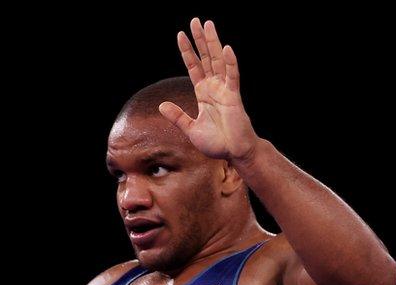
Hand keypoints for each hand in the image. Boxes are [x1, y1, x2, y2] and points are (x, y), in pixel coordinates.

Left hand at [158, 18, 258, 161]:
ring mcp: (225, 90)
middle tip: (195, 20)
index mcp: (204, 93)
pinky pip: (233, 77)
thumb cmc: (216, 143)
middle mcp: (214, 87)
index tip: (180, 35)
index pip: (194, 67)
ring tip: (208, 24)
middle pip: (206, 58)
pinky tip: (227, 49)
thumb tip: (161, 105)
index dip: (187, 52)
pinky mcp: (234, 97)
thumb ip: (178, 117)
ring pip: (218, 61)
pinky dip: (231, 63)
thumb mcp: (191, 129)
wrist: (234, 153)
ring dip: (213, 43)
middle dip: (200, 40)